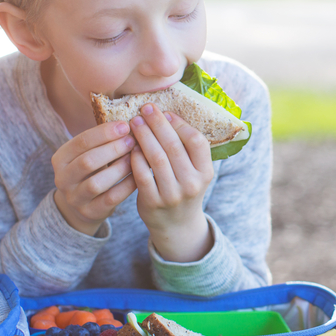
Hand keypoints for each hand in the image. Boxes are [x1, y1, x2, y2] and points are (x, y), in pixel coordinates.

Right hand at [52, 121, 137, 234]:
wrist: (82, 206)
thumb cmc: (91, 171)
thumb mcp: (87, 153)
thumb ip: (101, 140)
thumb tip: (129, 120)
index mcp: (60, 158)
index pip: (81, 142)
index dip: (104, 133)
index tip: (125, 125)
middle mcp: (62, 179)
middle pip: (88, 161)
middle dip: (113, 148)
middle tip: (133, 140)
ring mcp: (75, 198)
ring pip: (97, 182)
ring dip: (119, 168)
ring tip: (135, 156)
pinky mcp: (90, 212)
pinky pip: (111, 198)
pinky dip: (126, 185)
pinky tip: (139, 174)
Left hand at [129, 103, 214, 261]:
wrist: (177, 225)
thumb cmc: (183, 189)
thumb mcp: (195, 172)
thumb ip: (186, 150)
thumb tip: (166, 116)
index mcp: (205, 172)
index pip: (196, 140)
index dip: (179, 124)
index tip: (165, 113)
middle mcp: (192, 183)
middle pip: (173, 146)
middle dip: (157, 124)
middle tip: (145, 109)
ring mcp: (172, 194)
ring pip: (156, 158)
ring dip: (144, 137)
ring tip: (134, 123)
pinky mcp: (153, 202)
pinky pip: (141, 174)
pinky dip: (135, 158)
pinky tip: (130, 147)